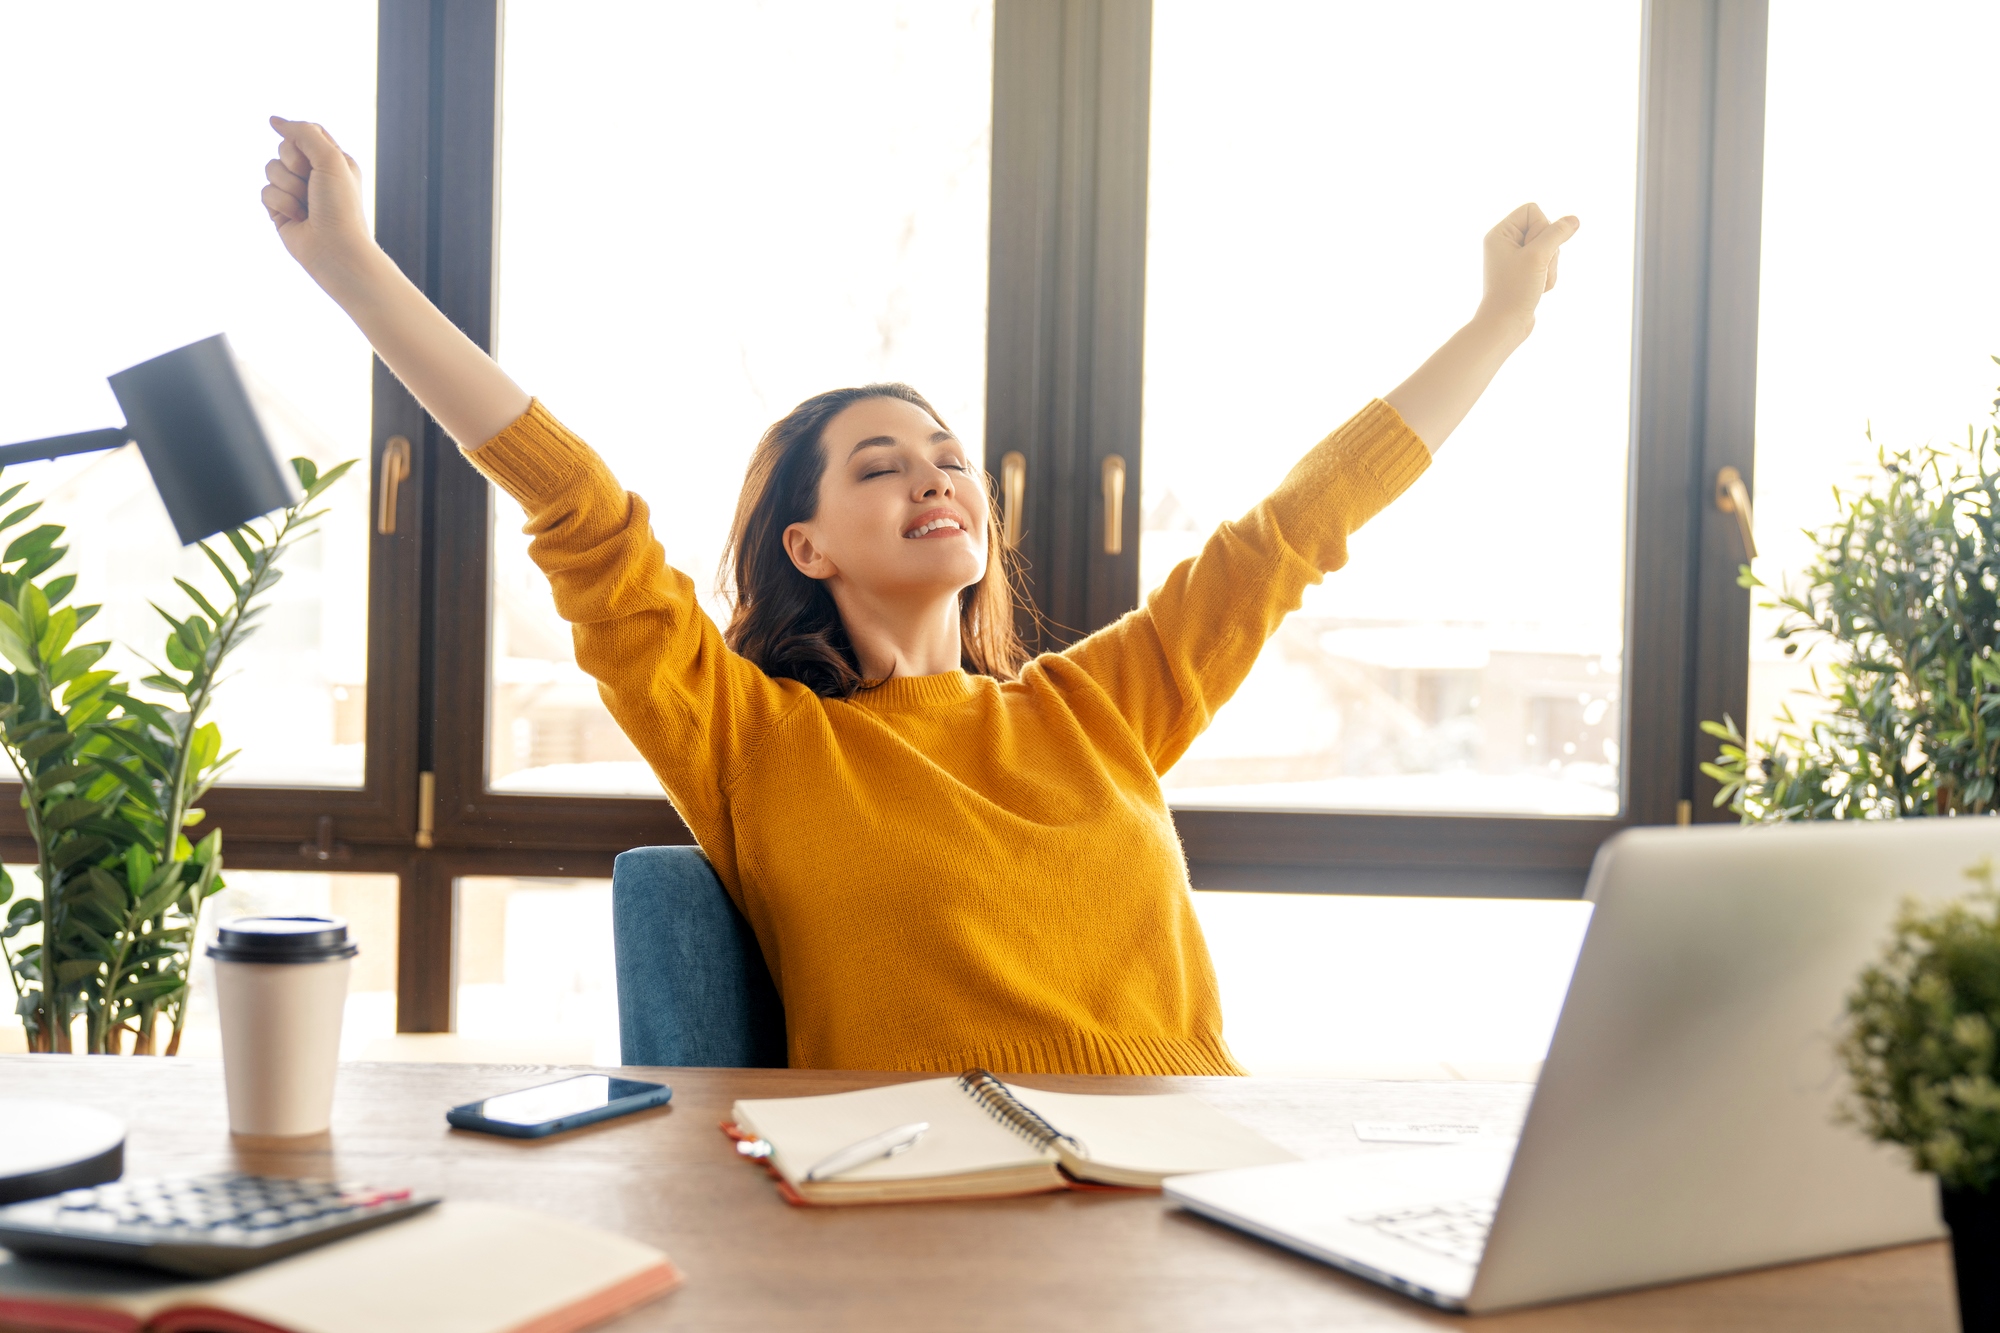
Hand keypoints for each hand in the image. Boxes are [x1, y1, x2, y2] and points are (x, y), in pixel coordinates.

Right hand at [263, 116, 373, 277]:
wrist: (335, 250)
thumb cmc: (340, 206)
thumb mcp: (330, 160)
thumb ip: (304, 134)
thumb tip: (275, 121)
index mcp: (334, 161)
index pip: (307, 133)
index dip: (298, 136)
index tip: (289, 138)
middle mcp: (315, 175)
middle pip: (284, 148)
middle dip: (294, 163)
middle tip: (311, 182)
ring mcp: (296, 193)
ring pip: (271, 169)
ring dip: (288, 186)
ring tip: (306, 205)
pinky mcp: (281, 210)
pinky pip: (265, 192)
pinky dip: (280, 203)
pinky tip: (298, 218)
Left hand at [1476, 203, 1579, 335]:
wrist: (1505, 325)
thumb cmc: (1515, 290)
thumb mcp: (1538, 256)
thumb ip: (1557, 234)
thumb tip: (1573, 220)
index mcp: (1500, 233)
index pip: (1531, 209)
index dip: (1541, 226)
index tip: (1533, 249)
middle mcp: (1505, 243)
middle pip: (1545, 229)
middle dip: (1548, 251)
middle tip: (1534, 269)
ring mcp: (1516, 258)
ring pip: (1550, 248)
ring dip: (1550, 266)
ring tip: (1536, 282)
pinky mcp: (1525, 272)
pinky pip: (1548, 264)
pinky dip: (1548, 277)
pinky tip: (1538, 290)